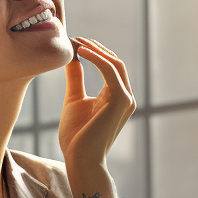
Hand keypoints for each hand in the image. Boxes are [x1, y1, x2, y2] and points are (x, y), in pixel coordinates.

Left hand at [58, 37, 134, 171]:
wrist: (79, 159)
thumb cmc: (76, 136)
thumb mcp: (74, 99)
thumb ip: (76, 78)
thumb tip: (72, 58)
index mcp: (116, 96)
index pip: (110, 65)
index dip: (94, 51)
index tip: (75, 42)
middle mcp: (125, 96)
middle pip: (115, 62)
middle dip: (96, 47)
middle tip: (76, 38)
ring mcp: (125, 99)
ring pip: (115, 64)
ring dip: (96, 50)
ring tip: (77, 43)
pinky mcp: (120, 101)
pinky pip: (111, 72)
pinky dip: (97, 59)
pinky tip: (82, 53)